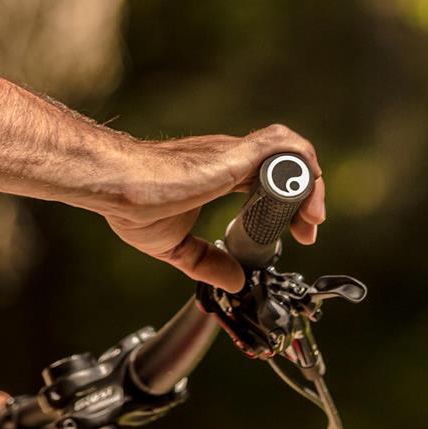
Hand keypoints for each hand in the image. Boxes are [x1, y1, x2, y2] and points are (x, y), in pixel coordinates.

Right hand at [102, 124, 326, 290]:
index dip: (290, 204)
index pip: (271, 178)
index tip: (295, 235)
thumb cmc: (132, 204)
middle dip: (308, 198)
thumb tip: (234, 281)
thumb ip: (206, 261)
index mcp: (221, 173)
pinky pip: (285, 147)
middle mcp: (232, 157)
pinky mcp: (235, 154)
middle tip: (308, 232)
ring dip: (311, 184)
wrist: (116, 184)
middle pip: (289, 166)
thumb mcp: (174, 246)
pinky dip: (303, 168)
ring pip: (293, 153)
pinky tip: (304, 202)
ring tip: (311, 220)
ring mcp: (235, 153)